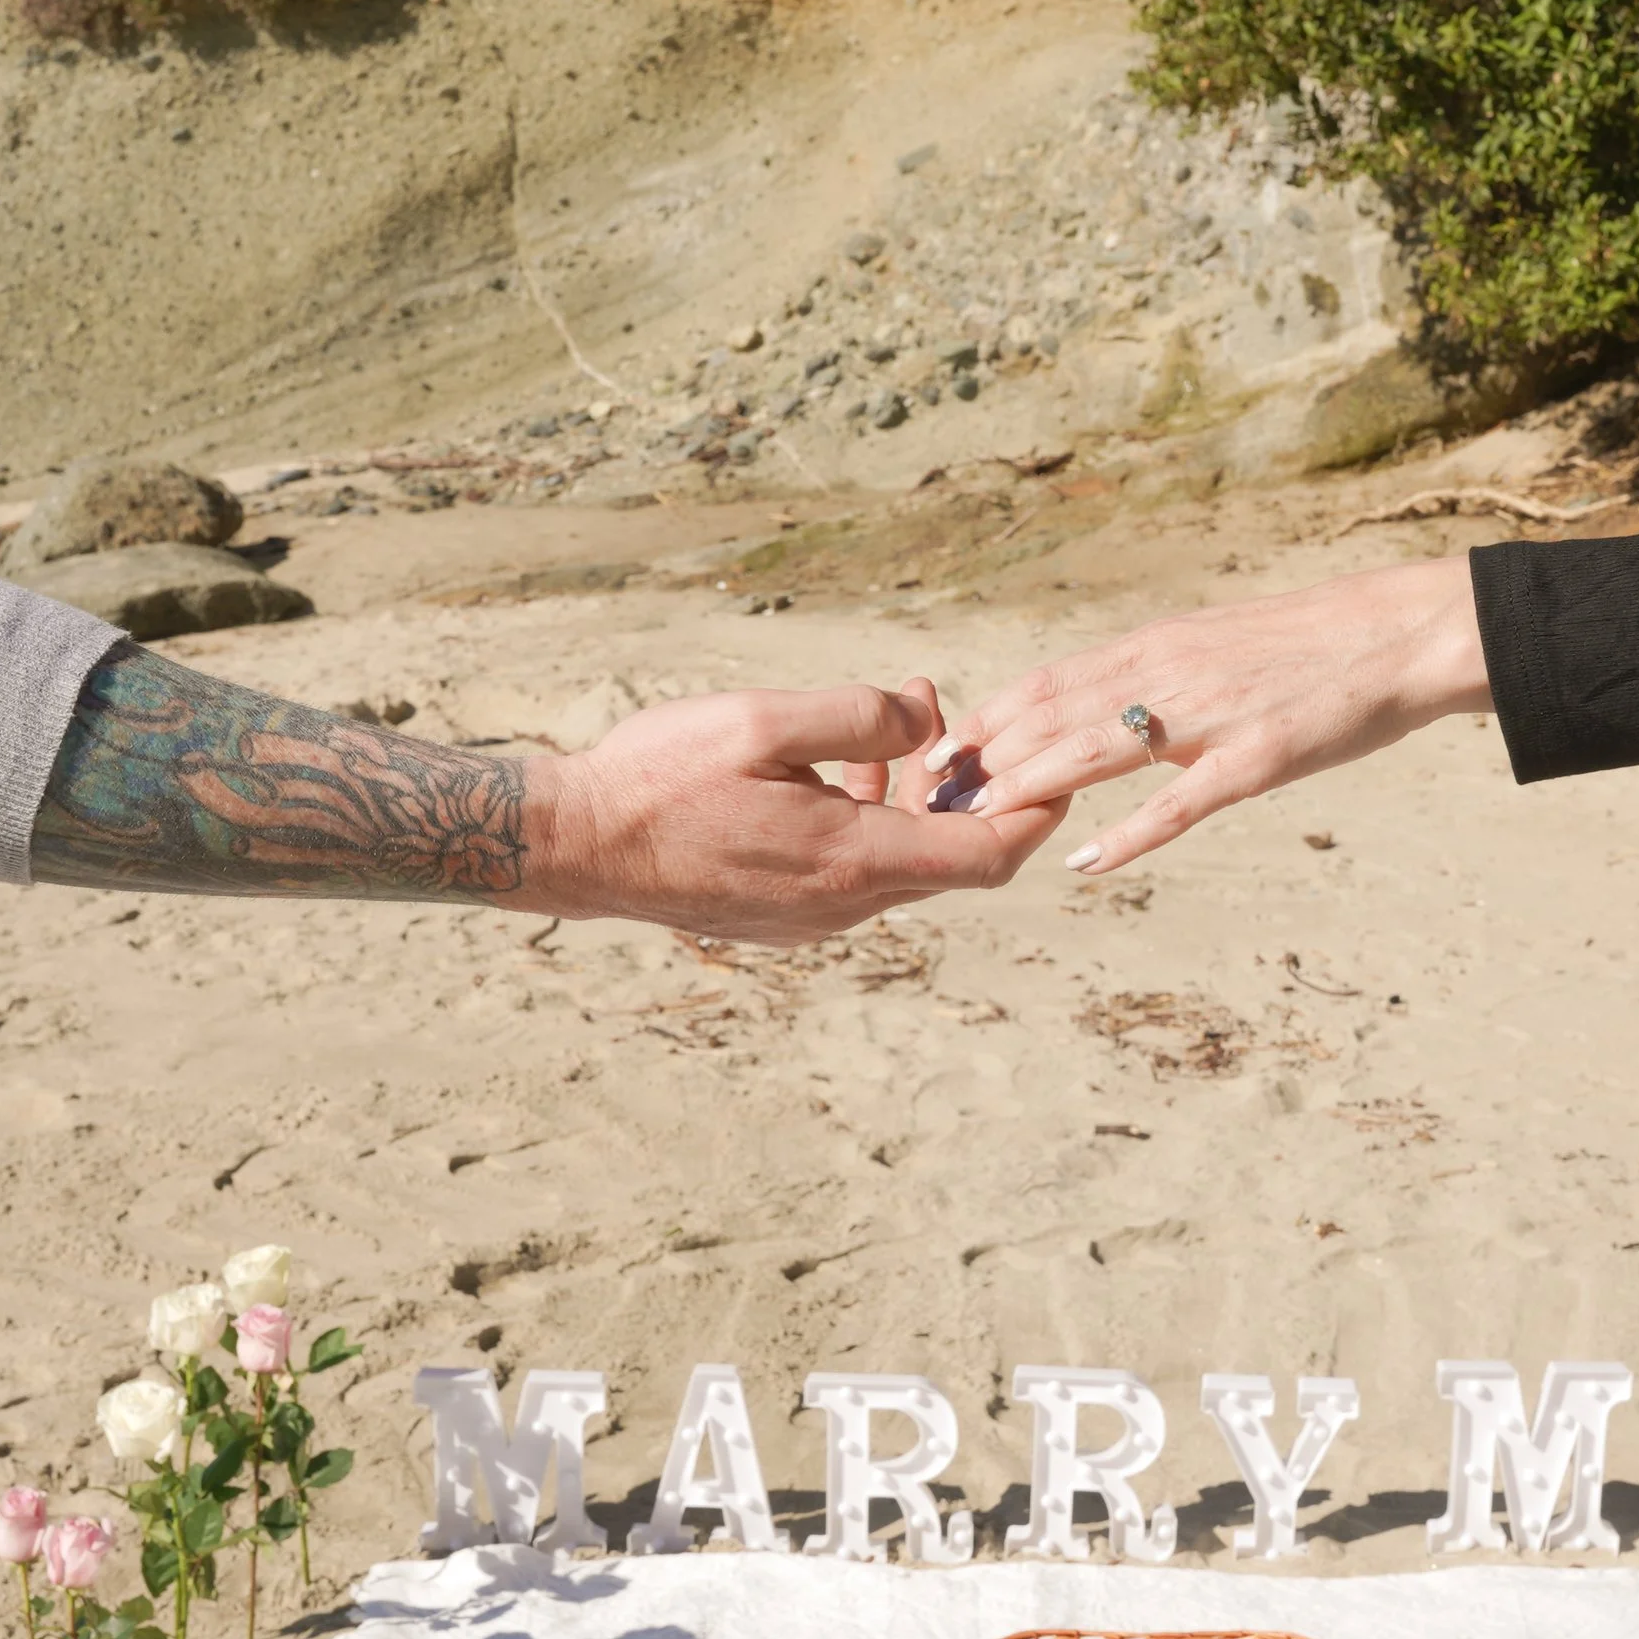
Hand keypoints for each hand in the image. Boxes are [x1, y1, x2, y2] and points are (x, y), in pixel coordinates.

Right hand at [520, 679, 1069, 942]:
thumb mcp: (765, 721)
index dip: (1037, 813)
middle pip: (953, 860)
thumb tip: (926, 720)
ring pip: (903, 863)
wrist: (579, 845)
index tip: (1059, 769)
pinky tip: (841, 772)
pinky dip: (872, 822)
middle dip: (973, 791)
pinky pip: (857, 873)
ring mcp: (813, 920)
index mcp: (855, 861)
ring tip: (897, 725)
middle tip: (961, 722)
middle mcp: (845, 906)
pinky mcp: (783, 917)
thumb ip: (859, 717)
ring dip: (916, 801)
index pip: (988, 854)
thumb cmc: (663, 778)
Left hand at [922, 556, 1489, 874]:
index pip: (1046, 682)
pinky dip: (1129, 833)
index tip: (932, 755)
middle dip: (982, 762)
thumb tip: (1094, 704)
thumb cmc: (1312, 647)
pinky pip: (1181, 801)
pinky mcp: (1258, 758)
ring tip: (974, 825)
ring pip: (1095, 753)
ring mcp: (1211, 718)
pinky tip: (1087, 861)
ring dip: (1026, 789)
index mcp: (1156, 646)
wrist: (1402, 634)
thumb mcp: (1216, 645)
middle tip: (924, 803)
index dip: (983, 719)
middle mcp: (1169, 674)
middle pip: (1052, 717)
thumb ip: (1153, 675)